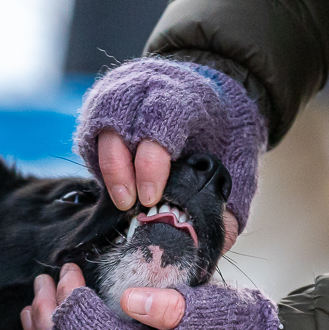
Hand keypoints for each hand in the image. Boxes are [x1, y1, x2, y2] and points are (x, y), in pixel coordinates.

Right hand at [74, 58, 265, 231]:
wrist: (215, 102)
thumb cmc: (224, 138)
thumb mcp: (238, 163)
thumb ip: (227, 203)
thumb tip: (213, 243)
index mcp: (187, 94)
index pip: (161, 118)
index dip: (151, 161)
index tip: (151, 197)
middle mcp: (148, 86)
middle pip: (120, 121)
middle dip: (120, 168)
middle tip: (129, 205)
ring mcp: (122, 93)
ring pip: (100, 127)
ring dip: (108, 168)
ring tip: (122, 200)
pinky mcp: (102, 107)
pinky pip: (90, 136)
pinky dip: (98, 164)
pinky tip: (116, 185)